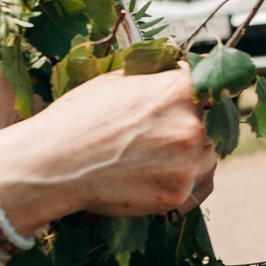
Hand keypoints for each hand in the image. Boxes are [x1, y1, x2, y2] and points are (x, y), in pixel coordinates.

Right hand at [0, 67, 218, 225]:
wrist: (51, 164)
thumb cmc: (78, 118)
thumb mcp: (118, 81)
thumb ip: (157, 78)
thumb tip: (181, 73)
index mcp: (179, 89)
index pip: (212, 87)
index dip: (205, 94)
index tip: (201, 102)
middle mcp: (192, 124)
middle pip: (214, 125)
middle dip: (197, 128)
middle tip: (166, 136)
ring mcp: (188, 161)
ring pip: (208, 158)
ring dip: (190, 157)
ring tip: (151, 158)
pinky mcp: (178, 193)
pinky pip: (191, 186)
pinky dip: (173, 183)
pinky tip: (143, 178)